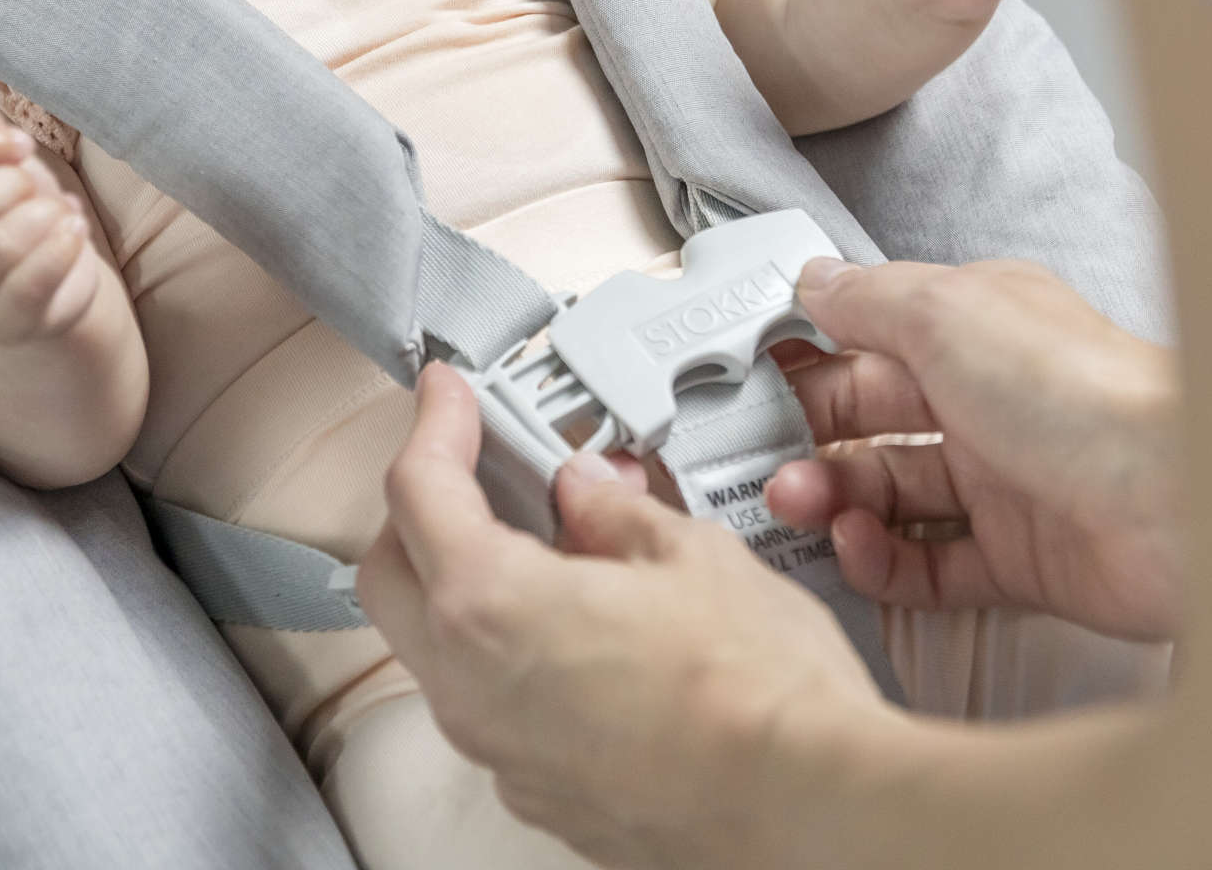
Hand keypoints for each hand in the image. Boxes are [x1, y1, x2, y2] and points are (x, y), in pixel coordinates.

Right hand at [0, 88, 100, 344]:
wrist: (50, 287)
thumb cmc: (17, 216)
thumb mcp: (1, 170)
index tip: (20, 142)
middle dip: (6, 184)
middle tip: (35, 182)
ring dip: (41, 216)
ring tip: (62, 210)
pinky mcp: (6, 327)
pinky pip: (31, 286)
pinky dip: (61, 249)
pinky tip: (76, 231)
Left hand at [357, 362, 884, 868]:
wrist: (817, 817)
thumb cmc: (760, 696)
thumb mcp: (688, 553)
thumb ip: (613, 512)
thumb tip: (587, 492)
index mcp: (490, 605)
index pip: (417, 490)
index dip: (433, 423)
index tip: (446, 394)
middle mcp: (471, 688)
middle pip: (394, 573)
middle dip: (423, 506)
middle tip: (475, 462)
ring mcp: (500, 752)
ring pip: (436, 646)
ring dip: (466, 582)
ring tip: (543, 541)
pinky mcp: (541, 795)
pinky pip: (490, 704)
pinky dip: (507, 651)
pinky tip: (574, 626)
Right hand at [765, 257, 1183, 642]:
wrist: (1179, 502)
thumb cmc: (1073, 388)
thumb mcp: (943, 310)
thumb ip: (864, 296)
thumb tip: (810, 278)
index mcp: (970, 329)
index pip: (866, 341)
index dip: (805, 360)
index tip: (745, 379)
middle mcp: (985, 401)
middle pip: (869, 421)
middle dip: (806, 436)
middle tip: (758, 455)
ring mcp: (1001, 483)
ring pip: (889, 492)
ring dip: (831, 498)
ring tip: (798, 503)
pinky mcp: (1018, 561)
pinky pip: (928, 563)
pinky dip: (881, 560)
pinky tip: (857, 546)